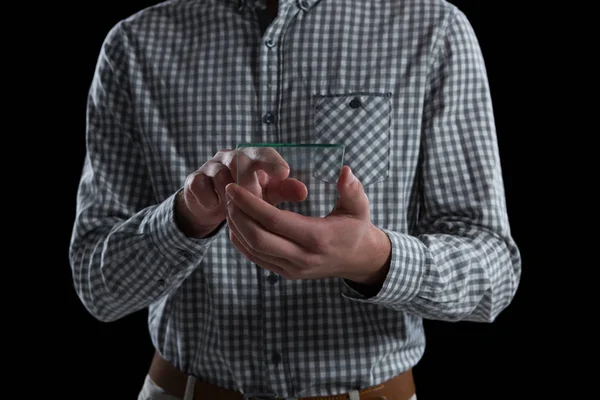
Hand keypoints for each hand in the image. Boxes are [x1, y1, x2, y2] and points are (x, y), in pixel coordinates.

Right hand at [176, 147, 307, 238]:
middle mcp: (230, 157)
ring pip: (220, 174)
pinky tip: (216, 209)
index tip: (285, 173)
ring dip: (229, 194)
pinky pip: (201, 186)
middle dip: (249, 182)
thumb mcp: (267, 194)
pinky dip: (210, 199)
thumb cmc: (246, 195)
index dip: (273, 162)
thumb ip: (284, 190)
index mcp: (252, 157)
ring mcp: (210, 167)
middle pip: (240, 160)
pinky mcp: (194, 180)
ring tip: (236, 210)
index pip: (263, 153)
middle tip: (257, 201)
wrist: (211, 204)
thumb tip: (303, 191)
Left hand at [225, 166, 391, 283]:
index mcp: (317, 237)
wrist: (359, 260)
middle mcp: (302, 257)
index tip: (235, 187)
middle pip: (257, 238)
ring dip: (237, 227)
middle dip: (238, 215)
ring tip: (230, 204)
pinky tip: (238, 222)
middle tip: (228, 193)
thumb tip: (345, 171)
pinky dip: (242, 240)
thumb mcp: (359, 207)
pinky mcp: (286, 273)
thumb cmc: (356, 228)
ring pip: (253, 250)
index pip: (275, 221)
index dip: (251, 204)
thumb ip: (352, 189)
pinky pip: (256, 258)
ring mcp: (292, 268)